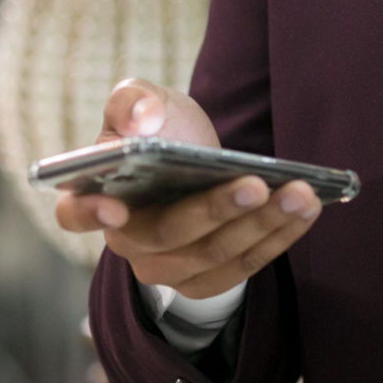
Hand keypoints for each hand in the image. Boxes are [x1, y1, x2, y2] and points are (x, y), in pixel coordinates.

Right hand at [53, 78, 323, 299]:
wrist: (192, 160)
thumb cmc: (159, 128)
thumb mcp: (140, 100)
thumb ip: (133, 100)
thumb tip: (144, 120)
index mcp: (94, 194)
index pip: (76, 214)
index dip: (91, 214)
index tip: (115, 209)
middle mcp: (125, 241)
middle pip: (167, 235)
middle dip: (215, 210)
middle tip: (256, 185)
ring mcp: (166, 268)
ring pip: (214, 255)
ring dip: (261, 225)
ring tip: (300, 193)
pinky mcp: (206, 282)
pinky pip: (244, 267)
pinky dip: (278, 239)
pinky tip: (306, 209)